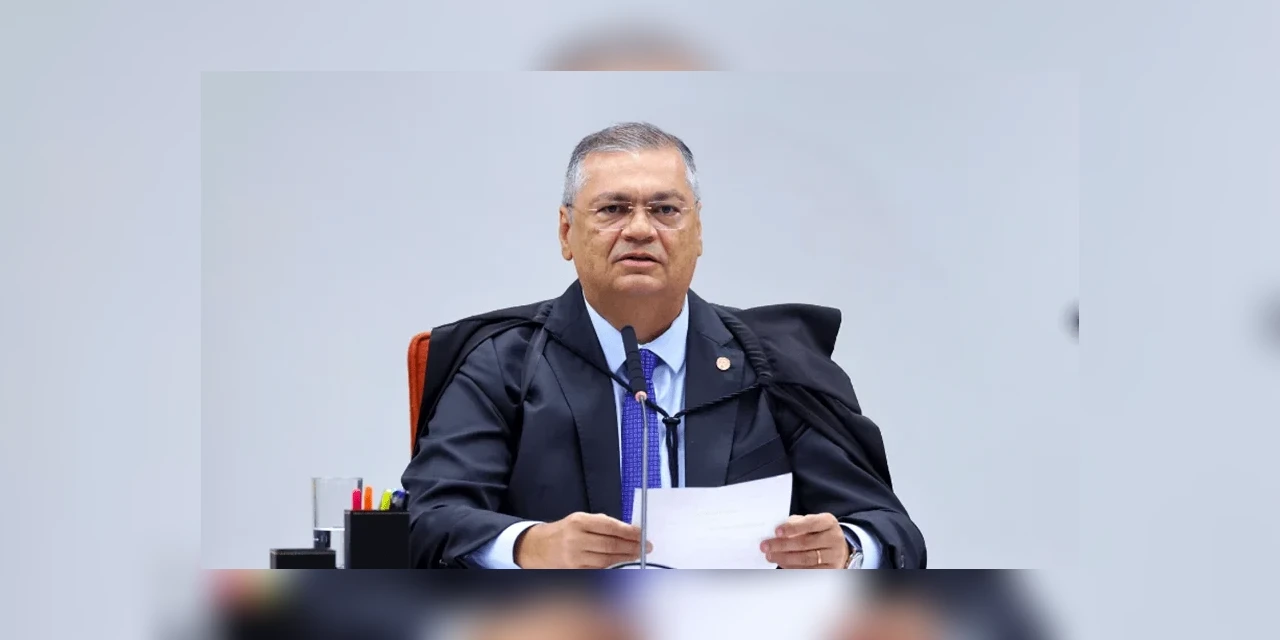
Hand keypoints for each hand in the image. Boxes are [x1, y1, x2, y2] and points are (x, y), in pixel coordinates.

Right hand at [515, 512, 652, 568]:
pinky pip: (598, 570)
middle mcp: (576, 540)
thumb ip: (603, 523)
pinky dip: (612, 567)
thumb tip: (629, 530)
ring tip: (637, 554)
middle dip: (631, 546)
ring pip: (606, 560)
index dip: (629, 531)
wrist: (538, 547)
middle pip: (610, 545)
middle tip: (645, 547)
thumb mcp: (580, 519)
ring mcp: (574, 558)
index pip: (610, 527)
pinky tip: (622, 563)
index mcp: (579, 522)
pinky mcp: (574, 572)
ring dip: (625, 558)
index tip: (642, 534)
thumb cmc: (564, 531)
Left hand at [760, 513, 849, 568]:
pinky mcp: (831, 570)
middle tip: (765, 546)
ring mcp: (834, 556)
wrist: (838, 548)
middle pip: (805, 543)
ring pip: (806, 559)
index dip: (792, 528)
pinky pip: (809, 571)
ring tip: (770, 555)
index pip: (810, 523)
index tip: (776, 532)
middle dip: (782, 545)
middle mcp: (834, 538)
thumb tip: (776, 534)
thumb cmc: (817, 532)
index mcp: (828, 522)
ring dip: (784, 558)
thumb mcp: (809, 522)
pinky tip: (781, 563)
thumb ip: (795, 524)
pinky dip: (792, 568)